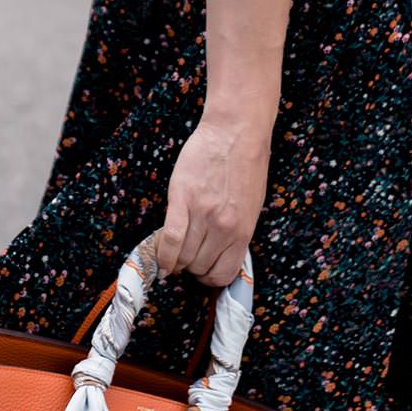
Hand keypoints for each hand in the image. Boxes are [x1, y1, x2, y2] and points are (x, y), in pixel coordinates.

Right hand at [156, 112, 267, 286]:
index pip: (223, 275)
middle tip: (185, 258)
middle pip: (198, 267)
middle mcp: (223, 228)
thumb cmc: (247, 166)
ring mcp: (203, 214)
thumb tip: (219, 253)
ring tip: (173, 255)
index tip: (202, 271)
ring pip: (182, 256)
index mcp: (243, 231)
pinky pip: (169, 238)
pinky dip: (162, 253)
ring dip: (175, 261)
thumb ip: (237, 232)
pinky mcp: (183, 199)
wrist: (237, 132)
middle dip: (190, 268)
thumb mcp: (251, 207)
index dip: (209, 278)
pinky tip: (161, 259)